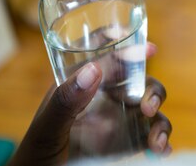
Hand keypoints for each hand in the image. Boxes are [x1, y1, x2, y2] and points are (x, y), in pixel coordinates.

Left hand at [8, 43, 171, 165]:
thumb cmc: (35, 155)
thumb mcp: (45, 129)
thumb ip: (65, 101)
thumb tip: (94, 69)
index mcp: (81, 83)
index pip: (104, 50)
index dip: (126, 41)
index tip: (147, 48)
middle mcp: (104, 96)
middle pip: (138, 78)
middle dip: (151, 89)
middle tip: (147, 107)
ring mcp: (117, 119)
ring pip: (149, 105)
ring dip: (159, 118)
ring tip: (155, 139)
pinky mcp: (126, 142)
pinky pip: (150, 134)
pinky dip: (161, 140)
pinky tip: (160, 150)